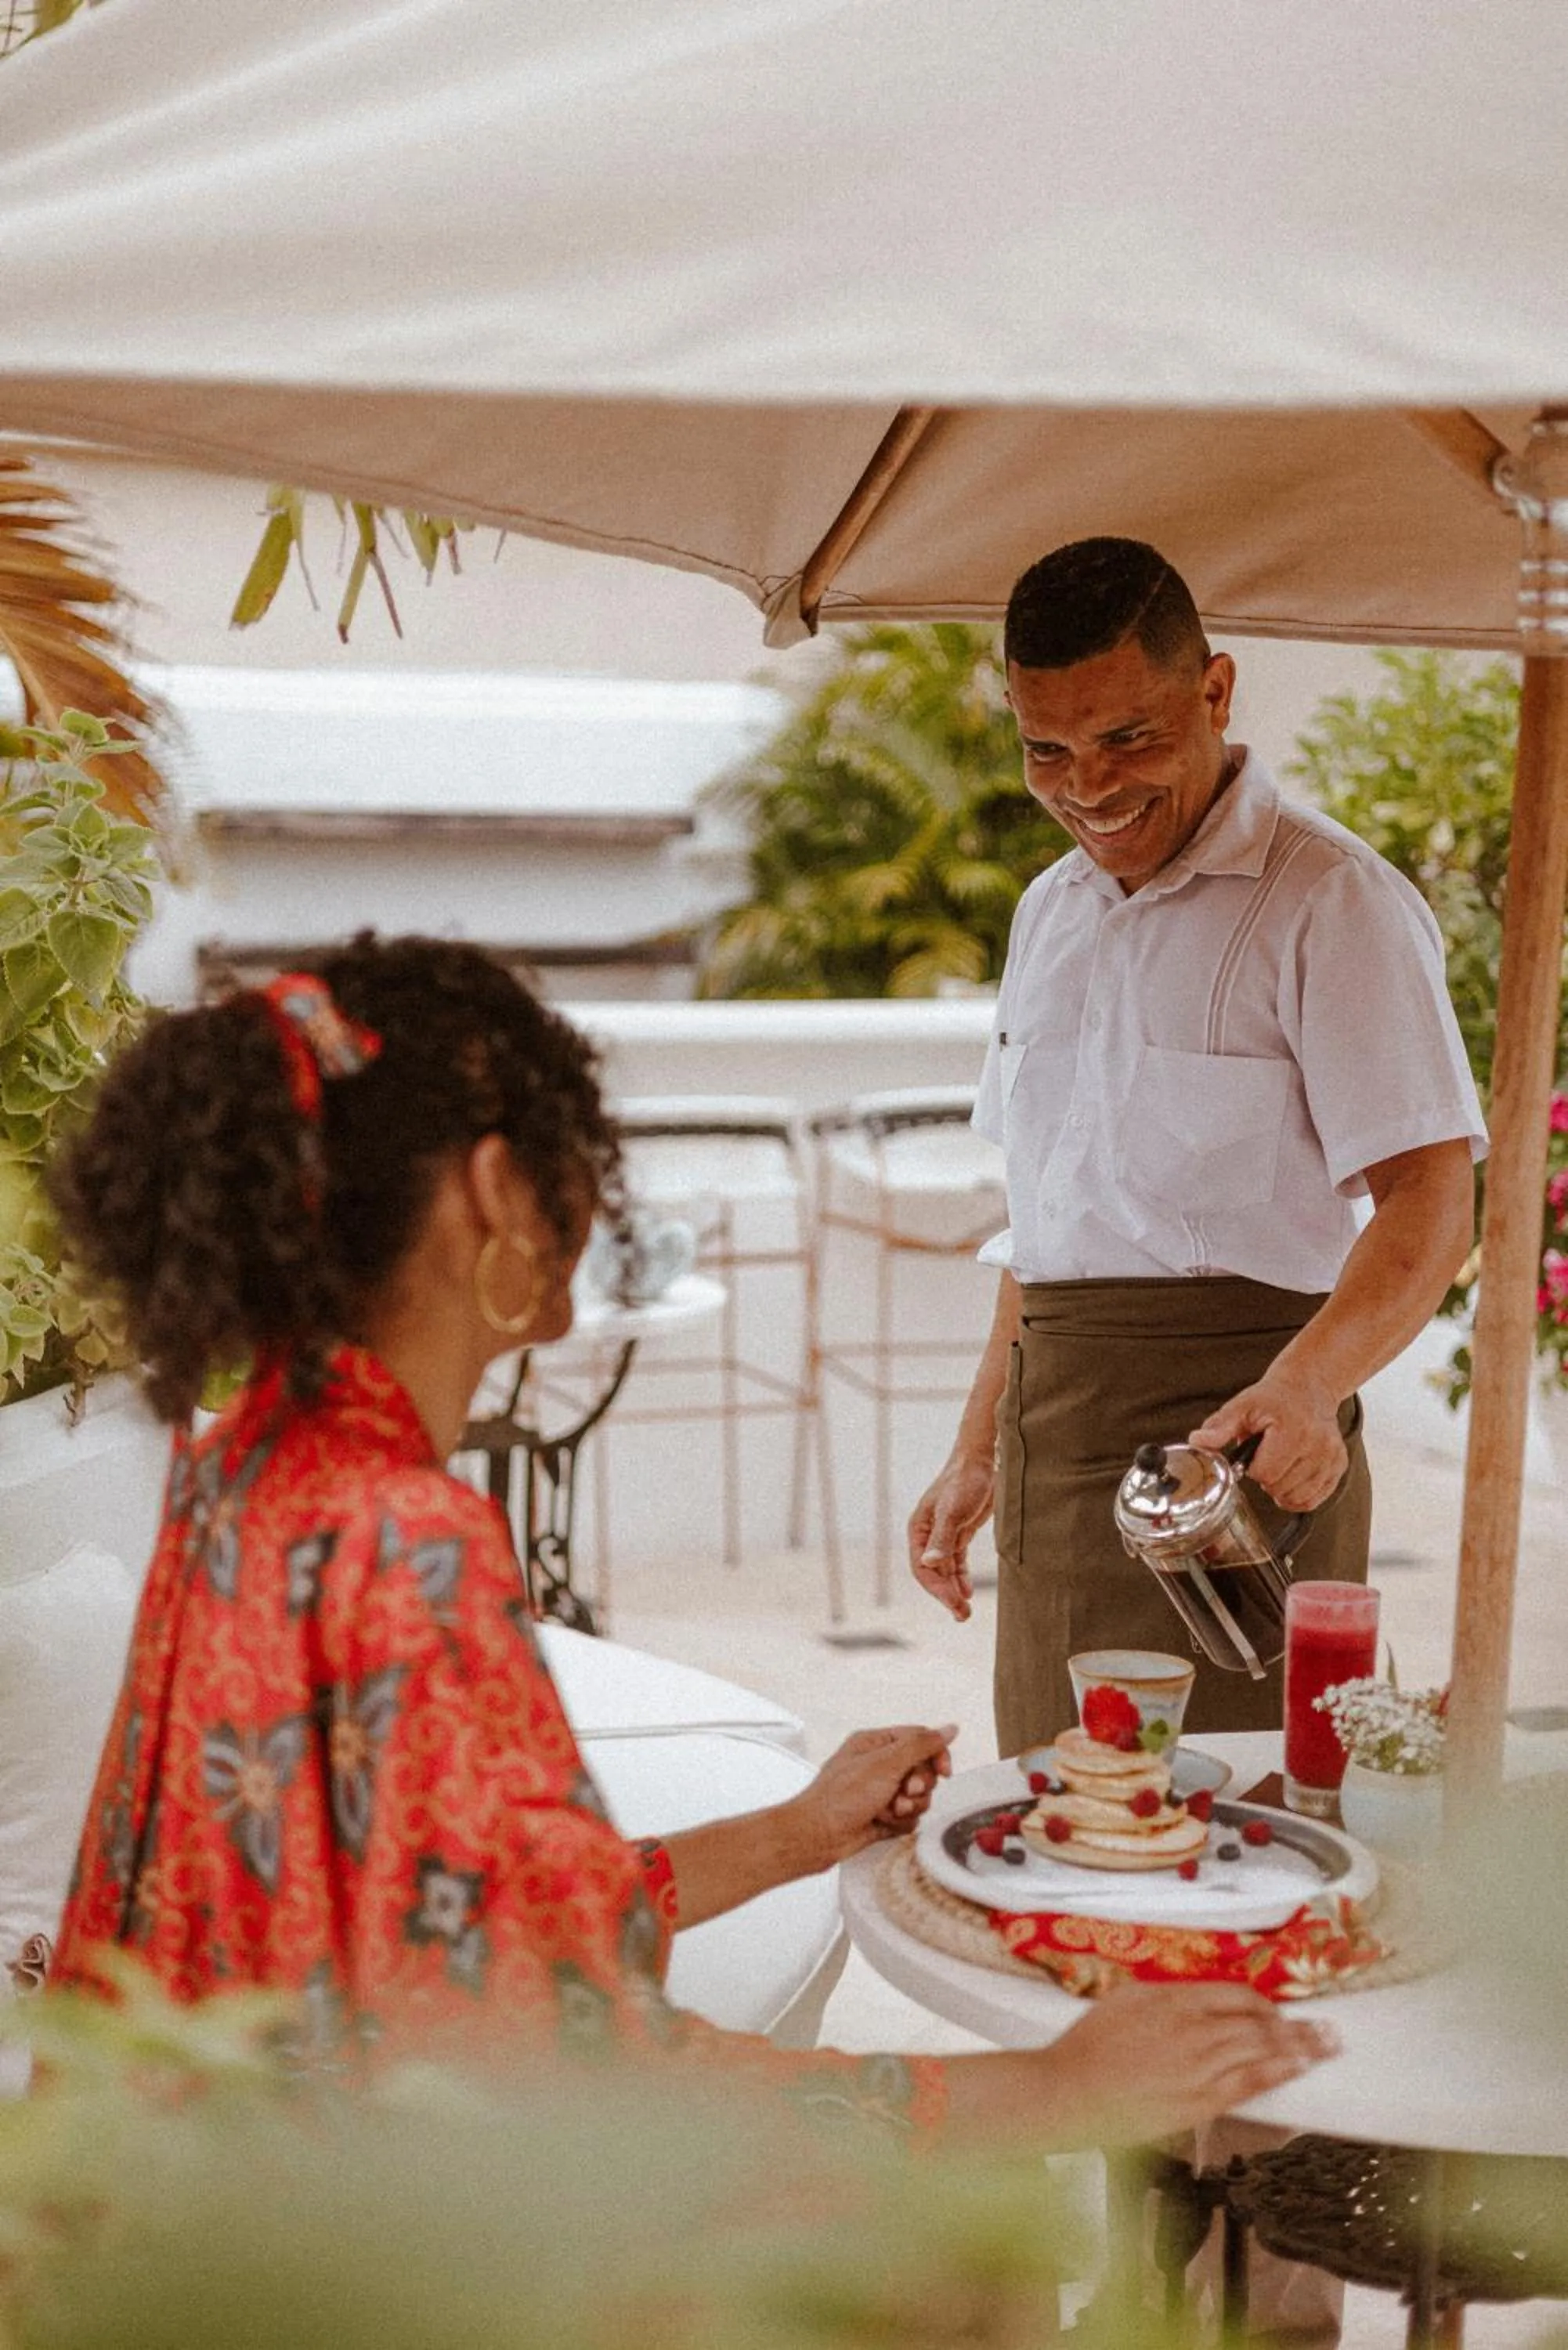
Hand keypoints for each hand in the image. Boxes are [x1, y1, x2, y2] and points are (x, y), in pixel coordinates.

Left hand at [794, 1724, 958, 1868]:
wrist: (819, 1836)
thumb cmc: (839, 1798)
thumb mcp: (885, 1764)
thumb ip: (920, 1745)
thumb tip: (947, 1730)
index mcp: (876, 1743)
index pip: (920, 1739)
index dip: (936, 1755)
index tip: (943, 1771)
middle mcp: (879, 1765)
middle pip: (923, 1771)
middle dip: (918, 1786)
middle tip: (903, 1791)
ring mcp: (881, 1792)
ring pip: (919, 1798)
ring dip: (907, 1807)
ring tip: (889, 1809)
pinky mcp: (883, 1815)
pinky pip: (909, 1818)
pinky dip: (899, 1822)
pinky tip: (881, 1821)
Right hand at [908, 1456, 993, 1620]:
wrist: (984, 1459)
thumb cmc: (965, 1480)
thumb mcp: (953, 1510)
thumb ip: (942, 1537)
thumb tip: (929, 1563)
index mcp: (918, 1529)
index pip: (921, 1568)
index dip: (936, 1588)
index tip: (953, 1602)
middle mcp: (928, 1534)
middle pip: (932, 1573)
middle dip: (945, 1595)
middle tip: (962, 1615)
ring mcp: (944, 1535)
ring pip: (945, 1571)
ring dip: (953, 1591)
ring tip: (965, 1612)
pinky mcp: (961, 1533)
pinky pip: (957, 1563)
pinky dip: (961, 1578)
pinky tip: (967, 1592)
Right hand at [1037, 1981, 1339, 2147]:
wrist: (1071, 2090)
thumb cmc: (1090, 2045)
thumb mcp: (1126, 1999)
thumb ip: (1167, 1997)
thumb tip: (1195, 1998)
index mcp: (1174, 1999)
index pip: (1236, 1995)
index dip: (1263, 2004)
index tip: (1279, 2011)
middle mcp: (1194, 2028)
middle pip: (1258, 2024)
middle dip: (1298, 2027)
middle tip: (1329, 2029)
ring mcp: (1199, 2066)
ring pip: (1261, 2051)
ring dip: (1300, 2048)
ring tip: (1328, 2047)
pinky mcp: (1198, 2101)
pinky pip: (1248, 2084)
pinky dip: (1277, 2073)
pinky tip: (1299, 2069)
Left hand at [1188, 1371, 1345, 1512]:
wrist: (1308, 1388)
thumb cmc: (1272, 1399)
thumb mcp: (1241, 1407)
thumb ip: (1219, 1427)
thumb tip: (1197, 1441)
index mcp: (1292, 1429)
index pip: (1266, 1473)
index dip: (1252, 1469)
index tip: (1254, 1454)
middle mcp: (1318, 1444)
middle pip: (1281, 1488)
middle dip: (1267, 1479)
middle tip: (1267, 1458)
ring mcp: (1331, 1457)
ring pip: (1298, 1498)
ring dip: (1282, 1489)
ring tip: (1279, 1466)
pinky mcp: (1339, 1466)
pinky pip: (1314, 1500)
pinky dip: (1299, 1496)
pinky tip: (1291, 1479)